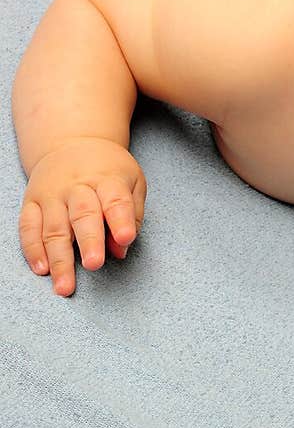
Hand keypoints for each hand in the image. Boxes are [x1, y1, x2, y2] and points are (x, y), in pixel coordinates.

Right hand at [19, 138, 146, 296]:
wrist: (72, 142)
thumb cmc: (107, 169)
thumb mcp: (131, 181)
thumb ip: (131, 215)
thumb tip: (121, 249)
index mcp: (108, 178)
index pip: (116, 199)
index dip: (121, 219)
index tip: (125, 238)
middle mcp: (77, 185)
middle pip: (83, 214)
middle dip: (89, 241)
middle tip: (94, 264)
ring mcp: (52, 193)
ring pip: (54, 227)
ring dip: (59, 258)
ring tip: (65, 285)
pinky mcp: (32, 201)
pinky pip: (28, 227)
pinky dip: (33, 249)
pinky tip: (42, 269)